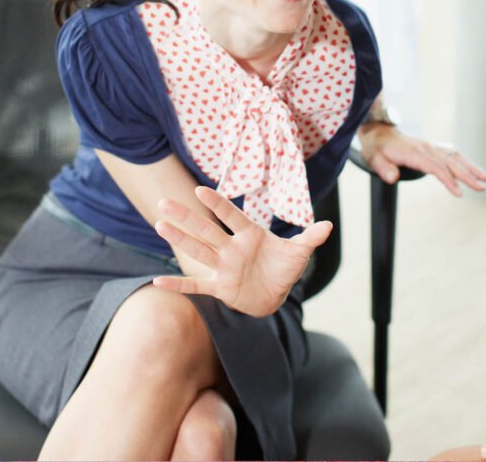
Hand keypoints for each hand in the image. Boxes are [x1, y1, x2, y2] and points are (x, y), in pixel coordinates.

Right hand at [151, 186, 331, 316]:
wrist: (275, 294)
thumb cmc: (284, 268)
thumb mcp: (299, 254)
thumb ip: (310, 238)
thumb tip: (328, 225)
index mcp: (250, 235)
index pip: (231, 216)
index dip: (217, 204)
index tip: (200, 190)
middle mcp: (232, 248)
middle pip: (206, 230)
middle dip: (187, 217)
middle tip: (165, 203)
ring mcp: (224, 267)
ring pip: (198, 251)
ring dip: (180, 239)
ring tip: (159, 224)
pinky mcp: (220, 287)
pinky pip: (196, 285)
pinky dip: (178, 284)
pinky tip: (158, 280)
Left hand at [357, 123, 485, 196]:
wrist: (379, 132)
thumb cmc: (377, 148)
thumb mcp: (373, 158)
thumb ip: (383, 169)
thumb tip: (392, 178)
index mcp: (413, 152)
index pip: (435, 167)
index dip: (448, 179)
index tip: (459, 192)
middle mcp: (426, 148)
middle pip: (450, 162)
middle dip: (467, 175)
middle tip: (482, 188)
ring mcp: (431, 147)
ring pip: (455, 157)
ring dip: (471, 168)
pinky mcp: (433, 148)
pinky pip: (452, 154)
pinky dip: (465, 162)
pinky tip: (476, 170)